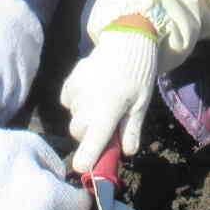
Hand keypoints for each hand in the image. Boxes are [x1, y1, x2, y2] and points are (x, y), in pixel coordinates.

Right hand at [61, 26, 159, 172]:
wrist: (127, 41)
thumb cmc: (138, 75)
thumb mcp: (141, 104)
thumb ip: (131, 129)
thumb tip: (127, 152)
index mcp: (108, 108)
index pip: (93, 139)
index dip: (86, 157)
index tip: (82, 168)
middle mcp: (88, 101)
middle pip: (79, 132)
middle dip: (90, 135)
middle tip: (107, 126)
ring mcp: (77, 90)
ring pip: (74, 117)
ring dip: (85, 117)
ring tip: (102, 102)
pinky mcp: (70, 80)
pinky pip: (68, 101)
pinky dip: (77, 103)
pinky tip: (91, 93)